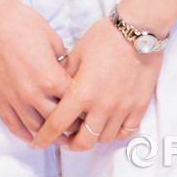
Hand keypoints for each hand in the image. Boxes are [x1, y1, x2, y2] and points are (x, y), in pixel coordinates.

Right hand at [0, 0, 72, 143]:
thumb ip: (62, 58)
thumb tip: (66, 68)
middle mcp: (33, 93)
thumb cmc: (21, 21)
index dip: (82, 105)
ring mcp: (14, 98)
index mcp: (50, 77)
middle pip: (56, 121)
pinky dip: (24, 133)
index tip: (87, 109)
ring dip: (48, 136)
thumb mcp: (51, 36)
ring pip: (35, 128)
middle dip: (69, 126)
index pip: (73, 102)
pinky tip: (31, 136)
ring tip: (57, 138)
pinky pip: (12, 124)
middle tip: (77, 128)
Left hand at [30, 16, 161, 149]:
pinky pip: (126, 132)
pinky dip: (115, 132)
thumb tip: (53, 88)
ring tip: (88, 127)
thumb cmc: (105, 37)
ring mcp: (122, 109)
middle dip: (71, 144)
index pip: (58, 124)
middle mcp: (102, 106)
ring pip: (104, 138)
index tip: (38, 142)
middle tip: (66, 139)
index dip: (45, 136)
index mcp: (83, 92)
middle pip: (84, 142)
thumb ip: (64, 75)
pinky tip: (109, 124)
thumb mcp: (77, 52)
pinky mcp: (139, 107)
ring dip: (93, 136)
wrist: (137, 31)